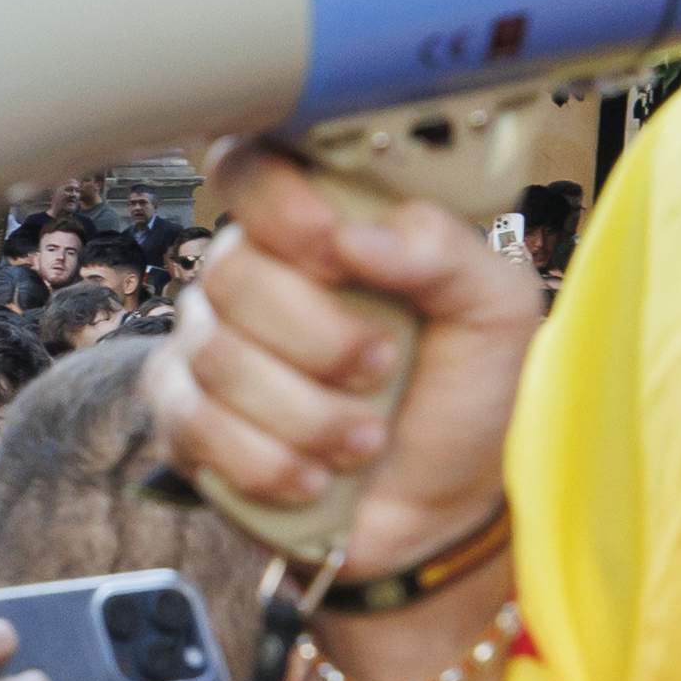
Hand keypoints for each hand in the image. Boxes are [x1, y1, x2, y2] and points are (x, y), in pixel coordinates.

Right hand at [146, 139, 545, 576]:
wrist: (438, 512)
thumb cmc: (461, 398)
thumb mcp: (494, 313)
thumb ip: (445, 252)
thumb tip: (360, 233)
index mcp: (323, 228)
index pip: (253, 168)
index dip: (279, 204)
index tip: (336, 252)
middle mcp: (255, 277)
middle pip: (233, 272)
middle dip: (318, 337)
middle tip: (382, 368)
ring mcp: (210, 347)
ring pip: (218, 356)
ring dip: (307, 413)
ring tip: (365, 439)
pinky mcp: (186, 421)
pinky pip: (194, 424)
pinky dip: (267, 461)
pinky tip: (314, 476)